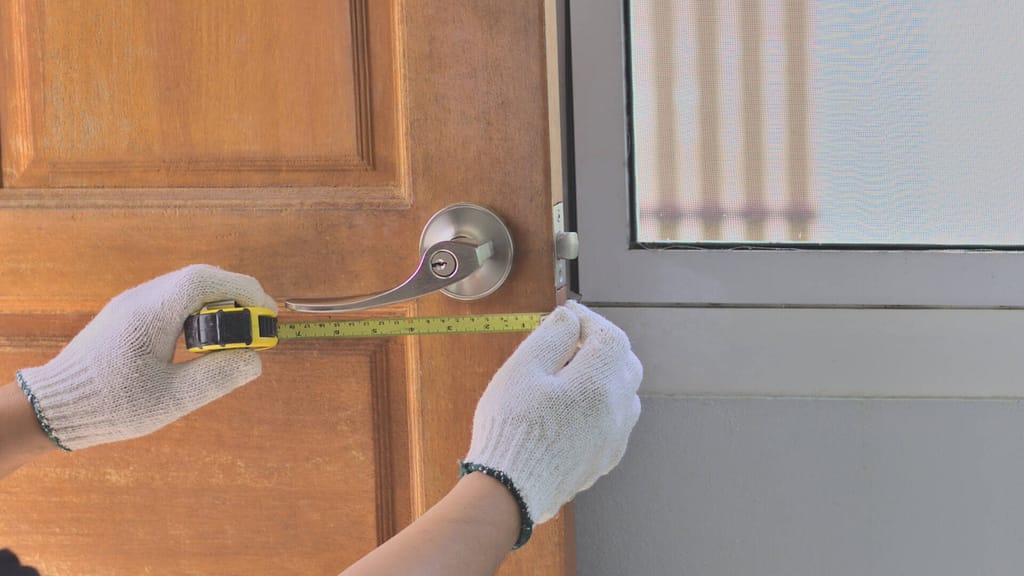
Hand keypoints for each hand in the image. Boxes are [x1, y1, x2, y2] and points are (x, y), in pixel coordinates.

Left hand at [16, 264, 276, 450]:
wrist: (55, 406)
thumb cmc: (112, 405)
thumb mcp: (171, 399)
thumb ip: (217, 377)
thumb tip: (254, 360)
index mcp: (150, 315)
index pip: (205, 281)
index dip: (244, 290)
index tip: (267, 313)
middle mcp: (141, 299)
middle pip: (200, 279)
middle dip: (237, 295)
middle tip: (259, 324)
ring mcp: (132, 304)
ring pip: (186, 287)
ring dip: (218, 303)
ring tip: (237, 334)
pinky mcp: (128, 315)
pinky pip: (172, 299)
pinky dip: (198, 310)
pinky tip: (205, 339)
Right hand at [462, 301, 641, 543]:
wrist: (510, 490)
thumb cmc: (512, 426)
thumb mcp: (522, 369)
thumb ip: (552, 337)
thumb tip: (570, 319)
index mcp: (598, 383)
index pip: (610, 337)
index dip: (590, 320)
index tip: (568, 315)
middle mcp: (617, 410)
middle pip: (625, 364)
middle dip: (601, 346)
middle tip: (570, 340)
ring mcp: (615, 438)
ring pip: (625, 394)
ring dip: (605, 376)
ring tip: (571, 374)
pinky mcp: (605, 459)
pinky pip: (616, 422)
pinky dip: (602, 406)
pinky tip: (574, 409)